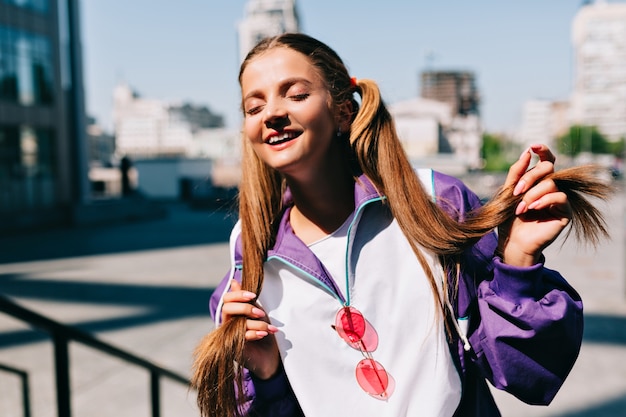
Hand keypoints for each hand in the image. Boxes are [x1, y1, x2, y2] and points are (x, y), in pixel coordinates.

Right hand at [221, 280, 280, 378]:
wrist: (271, 357)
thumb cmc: (264, 333)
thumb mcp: (258, 313)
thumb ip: (247, 300)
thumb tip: (234, 280)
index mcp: (233, 314)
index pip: (227, 299)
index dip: (238, 294)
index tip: (253, 296)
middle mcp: (227, 324)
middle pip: (226, 308)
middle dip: (245, 308)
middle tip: (261, 314)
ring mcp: (228, 337)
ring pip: (236, 323)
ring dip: (256, 324)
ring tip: (270, 328)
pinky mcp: (233, 349)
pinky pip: (240, 337)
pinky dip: (254, 334)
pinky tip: (264, 334)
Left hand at [498, 144, 571, 266]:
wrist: (512, 241)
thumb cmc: (509, 218)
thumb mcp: (509, 192)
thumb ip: (516, 173)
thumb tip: (527, 152)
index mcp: (538, 181)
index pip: (546, 161)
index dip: (543, 151)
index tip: (533, 146)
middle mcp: (551, 188)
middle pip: (548, 168)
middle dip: (529, 177)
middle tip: (516, 191)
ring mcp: (559, 200)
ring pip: (551, 183)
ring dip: (532, 194)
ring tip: (520, 208)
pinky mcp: (565, 212)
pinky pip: (560, 197)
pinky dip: (544, 200)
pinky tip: (532, 209)